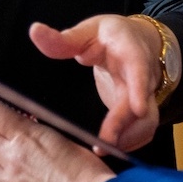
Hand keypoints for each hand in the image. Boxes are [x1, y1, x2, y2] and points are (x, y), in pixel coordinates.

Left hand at [29, 16, 176, 151]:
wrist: (138, 41)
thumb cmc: (109, 36)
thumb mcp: (88, 31)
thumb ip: (63, 39)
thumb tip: (35, 31)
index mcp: (131, 51)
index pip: (139, 68)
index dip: (141, 89)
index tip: (138, 108)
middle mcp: (144, 76)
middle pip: (143, 104)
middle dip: (125, 126)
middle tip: (103, 144)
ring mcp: (146, 95)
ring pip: (147, 122)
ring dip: (128, 139)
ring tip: (102, 150)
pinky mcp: (143, 110)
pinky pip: (143, 131)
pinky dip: (130, 143)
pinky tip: (111, 148)